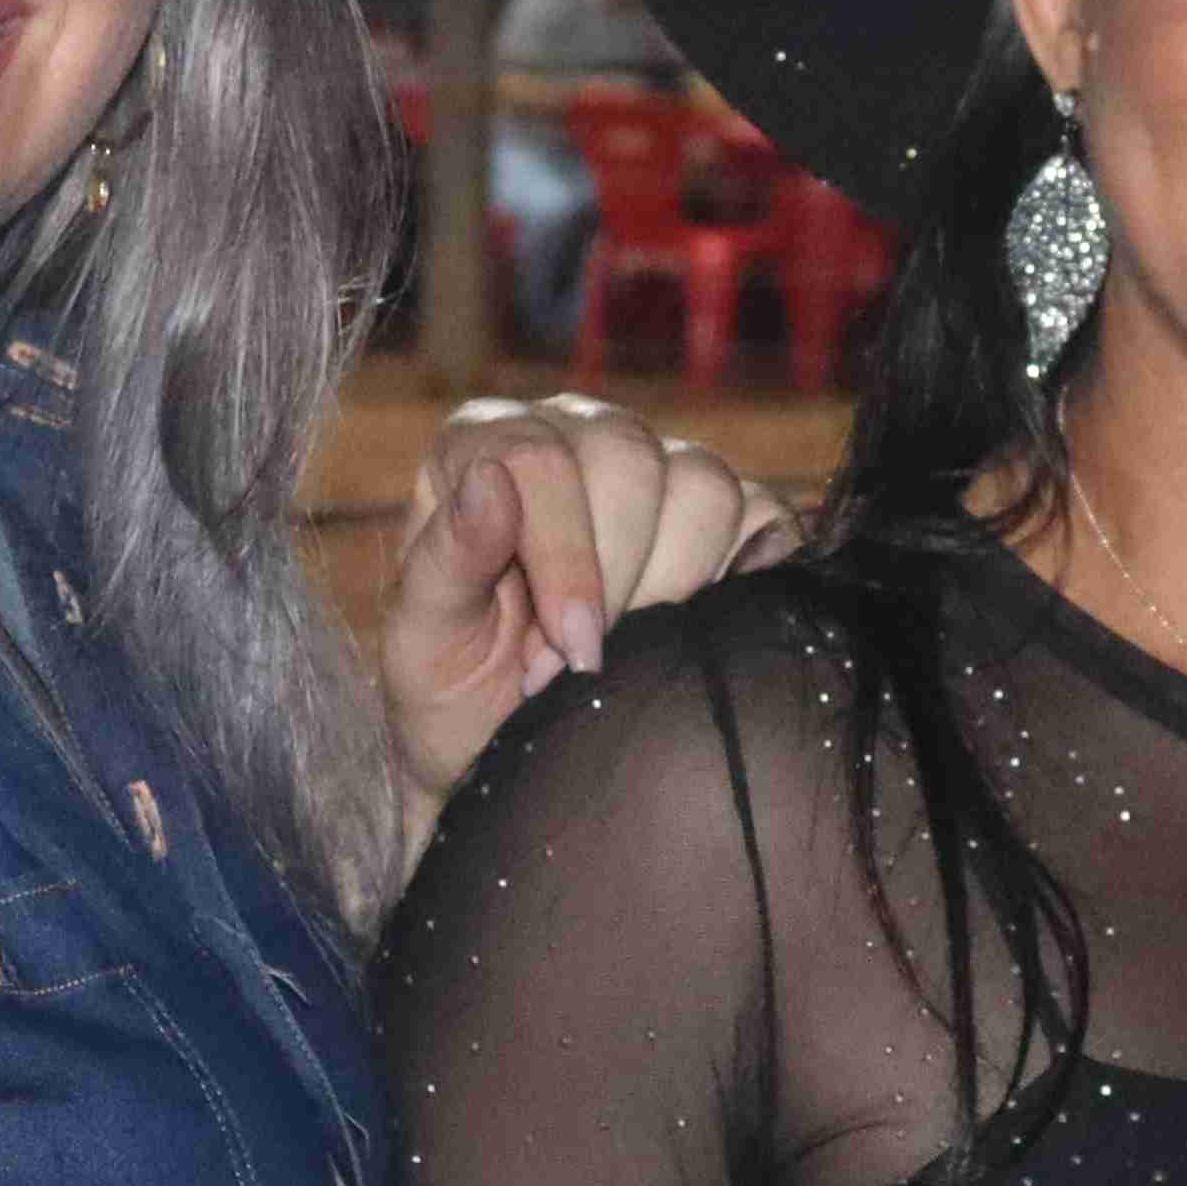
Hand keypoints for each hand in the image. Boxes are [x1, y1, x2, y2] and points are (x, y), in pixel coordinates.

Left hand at [375, 397, 796, 865]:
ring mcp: (657, 467)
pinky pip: (763, 516)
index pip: (539, 456)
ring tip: (628, 646)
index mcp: (487, 446)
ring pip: (704, 484)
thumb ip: (446, 560)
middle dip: (614, 577)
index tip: (567, 649)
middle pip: (629, 458)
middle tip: (584, 662)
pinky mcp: (729, 512)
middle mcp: (576, 435)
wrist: (511, 750)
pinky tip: (687, 628)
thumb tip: (489, 481)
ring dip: (673, 583)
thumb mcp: (423, 641)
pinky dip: (740, 577)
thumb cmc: (454, 693)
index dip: (562, 556)